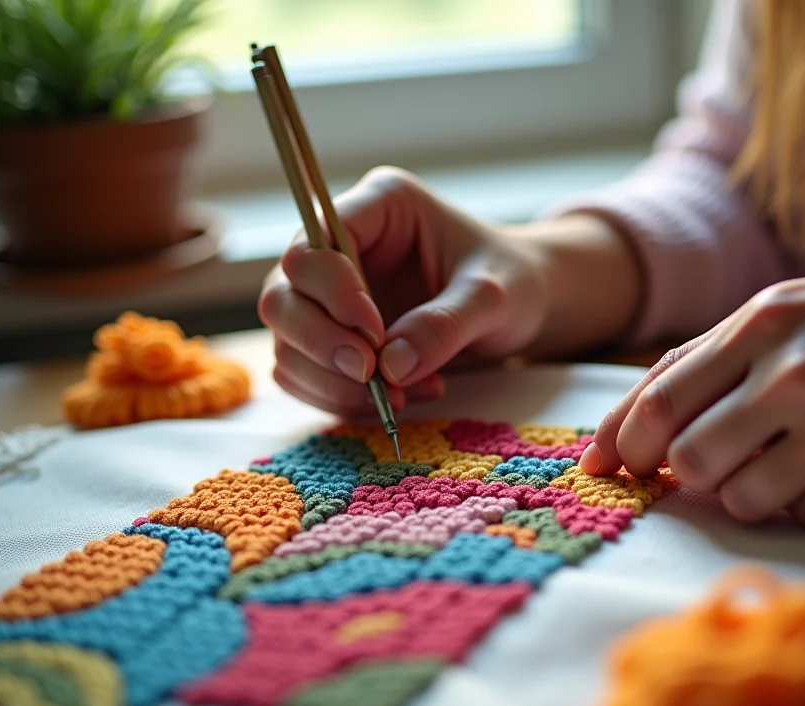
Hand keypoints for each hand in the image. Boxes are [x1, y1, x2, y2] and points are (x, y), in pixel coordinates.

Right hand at [259, 167, 550, 416]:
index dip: (333, 293)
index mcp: (379, 207)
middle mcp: (342, 247)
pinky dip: (343, 399)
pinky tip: (400, 399)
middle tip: (371, 376)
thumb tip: (390, 367)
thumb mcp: (494, 297)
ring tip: (401, 397)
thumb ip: (445, 324)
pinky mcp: (333, 339)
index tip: (375, 336)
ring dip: (333, 382)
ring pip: (287, 343)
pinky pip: (306, 376)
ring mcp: (330, 296)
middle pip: (282, 294)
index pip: (316, 242)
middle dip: (321, 343)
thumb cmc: (513, 282)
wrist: (522, 308)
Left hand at [581, 260, 804, 528]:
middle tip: (714, 461)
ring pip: (741, 502)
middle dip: (688, 474)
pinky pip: (804, 519)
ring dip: (749, 491)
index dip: (623, 445)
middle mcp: (799, 375)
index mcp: (767, 321)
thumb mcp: (791, 308)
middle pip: (691, 463)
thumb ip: (704, 362)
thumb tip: (618, 437)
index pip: (659, 402)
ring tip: (790, 455)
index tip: (614, 467)